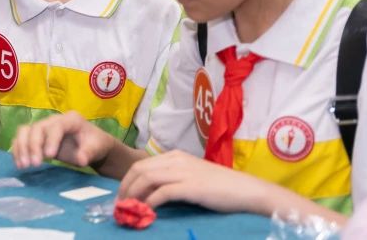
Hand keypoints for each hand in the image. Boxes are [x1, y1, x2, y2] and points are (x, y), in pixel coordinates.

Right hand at [10, 111, 116, 169]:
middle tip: (34, 165)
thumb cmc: (94, 145)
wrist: (91, 146)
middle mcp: (54, 120)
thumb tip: (80, 160)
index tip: (49, 156)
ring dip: (22, 148)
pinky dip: (18, 150)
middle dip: (33, 146)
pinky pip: (21, 139)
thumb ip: (88, 153)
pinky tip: (19, 164)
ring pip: (25, 131)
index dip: (51, 140)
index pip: (57, 126)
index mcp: (71, 119)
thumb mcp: (96, 148)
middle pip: (37, 128)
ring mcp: (43, 127)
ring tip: (23, 166)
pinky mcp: (36, 137)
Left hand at [118, 151, 271, 212]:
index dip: (127, 180)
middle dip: (125, 187)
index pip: (141, 164)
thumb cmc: (221, 187)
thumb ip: (173, 180)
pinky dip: (150, 202)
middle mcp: (176, 160)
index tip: (122, 196)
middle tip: (120, 205)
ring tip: (129, 209)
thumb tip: (151, 194)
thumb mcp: (192, 177)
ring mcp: (183, 172)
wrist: (246, 190)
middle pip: (139, 169)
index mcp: (175, 156)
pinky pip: (162, 193)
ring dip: (133, 194)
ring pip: (146, 178)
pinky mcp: (191, 187)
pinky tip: (147, 211)